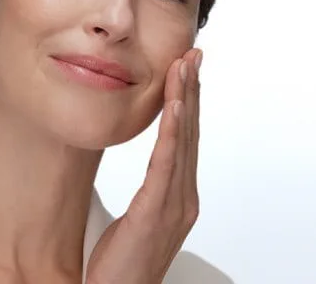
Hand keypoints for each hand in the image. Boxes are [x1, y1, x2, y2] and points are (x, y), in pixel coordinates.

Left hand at [85, 48, 202, 283]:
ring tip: (184, 67)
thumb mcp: (136, 221)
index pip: (186, 140)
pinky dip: (173, 132)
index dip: (189, 102)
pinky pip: (166, 165)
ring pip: (182, 142)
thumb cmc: (122, 267)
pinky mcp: (156, 213)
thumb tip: (150, 173)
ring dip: (184, 100)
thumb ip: (149, 195)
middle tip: (194, 53)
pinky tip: (175, 107)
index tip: (189, 69)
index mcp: (179, 198)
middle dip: (192, 90)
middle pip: (190, 133)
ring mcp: (174, 206)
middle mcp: (184, 199)